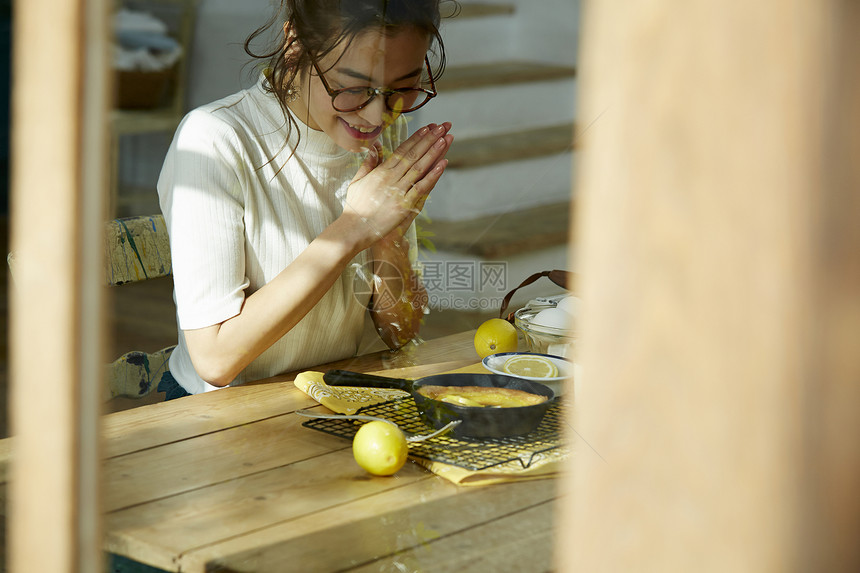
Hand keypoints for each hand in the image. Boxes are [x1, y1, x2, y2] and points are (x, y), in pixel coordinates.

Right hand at [343, 122, 452, 247]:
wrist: (354, 228)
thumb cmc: (355, 207)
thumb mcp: (358, 181)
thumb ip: (368, 164)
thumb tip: (375, 147)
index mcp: (381, 171)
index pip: (402, 150)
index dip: (416, 138)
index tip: (427, 128)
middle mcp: (390, 178)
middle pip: (413, 155)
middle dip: (429, 140)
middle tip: (442, 127)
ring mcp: (398, 191)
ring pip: (419, 167)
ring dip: (433, 152)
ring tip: (445, 139)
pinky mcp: (404, 205)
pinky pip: (421, 187)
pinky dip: (433, 175)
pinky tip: (443, 164)